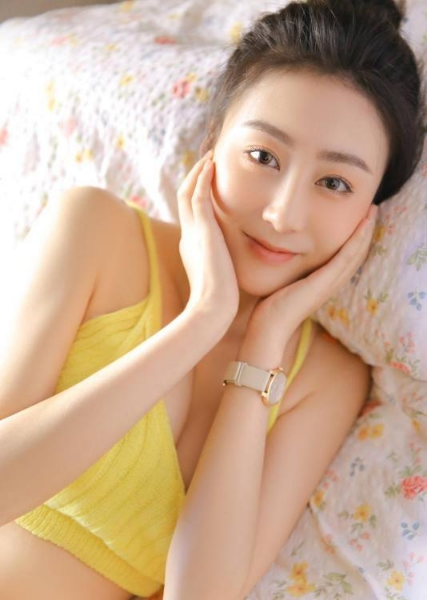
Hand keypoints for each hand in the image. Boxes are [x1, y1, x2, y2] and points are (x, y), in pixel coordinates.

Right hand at [177, 151, 238, 325]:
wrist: (213, 309)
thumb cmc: (221, 300)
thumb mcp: (221, 278)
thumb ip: (225, 266)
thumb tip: (233, 266)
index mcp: (192, 246)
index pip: (191, 214)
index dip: (197, 195)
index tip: (209, 182)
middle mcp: (188, 236)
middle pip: (184, 198)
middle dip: (194, 178)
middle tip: (208, 161)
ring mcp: (193, 232)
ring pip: (187, 192)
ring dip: (199, 172)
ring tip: (210, 156)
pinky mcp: (202, 230)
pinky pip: (198, 196)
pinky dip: (203, 178)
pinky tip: (212, 165)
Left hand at [244, 205, 378, 347]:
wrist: (269, 330)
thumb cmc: (270, 310)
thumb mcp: (282, 283)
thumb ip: (287, 270)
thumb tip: (276, 253)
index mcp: (323, 282)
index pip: (345, 257)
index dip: (354, 238)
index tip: (358, 218)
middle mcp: (331, 283)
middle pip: (356, 254)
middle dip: (364, 232)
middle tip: (372, 210)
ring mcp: (330, 283)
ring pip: (355, 253)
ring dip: (365, 232)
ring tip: (372, 212)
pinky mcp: (325, 282)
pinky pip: (346, 257)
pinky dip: (357, 240)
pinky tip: (363, 225)